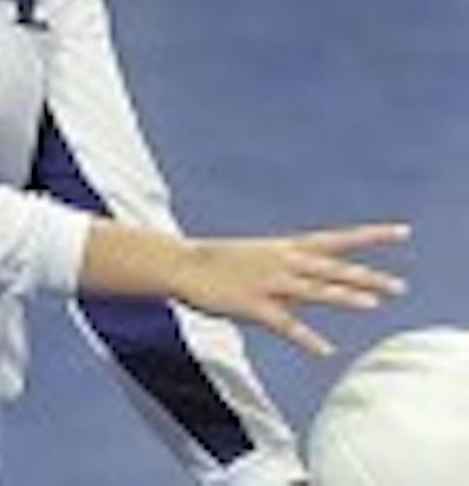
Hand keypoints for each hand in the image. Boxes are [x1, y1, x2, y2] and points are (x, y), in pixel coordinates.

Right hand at [171, 224, 409, 355]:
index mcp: (285, 248)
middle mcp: (282, 261)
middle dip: (365, 277)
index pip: (335, 239)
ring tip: (372, 305)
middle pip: (331, 268)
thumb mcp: (261, 256)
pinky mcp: (252, 304)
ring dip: (342, 296)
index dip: (368, 236)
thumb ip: (291, 269)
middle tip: (399, 288)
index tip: (401, 233)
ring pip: (312, 290)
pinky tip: (325, 350)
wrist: (181, 264)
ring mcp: (267, 282)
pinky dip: (305, 338)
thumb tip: (316, 284)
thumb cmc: (221, 262)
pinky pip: (284, 324)